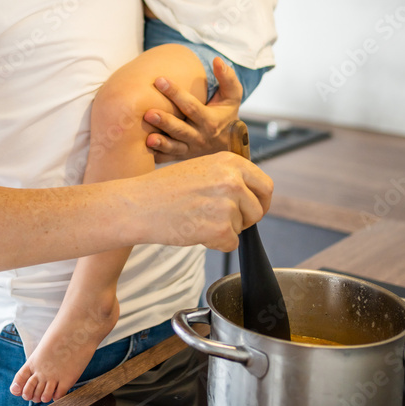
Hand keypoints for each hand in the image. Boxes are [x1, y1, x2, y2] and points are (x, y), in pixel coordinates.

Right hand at [131, 151, 271, 251]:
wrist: (139, 204)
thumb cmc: (164, 189)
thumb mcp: (201, 169)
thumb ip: (227, 177)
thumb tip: (250, 194)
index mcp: (229, 162)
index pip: (265, 185)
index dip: (261, 201)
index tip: (255, 209)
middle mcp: (233, 180)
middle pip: (258, 209)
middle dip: (247, 219)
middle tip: (227, 221)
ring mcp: (228, 204)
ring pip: (242, 228)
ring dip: (225, 230)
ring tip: (197, 219)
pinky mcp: (220, 228)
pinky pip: (230, 244)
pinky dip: (215, 243)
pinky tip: (195, 230)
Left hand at [144, 57, 241, 162]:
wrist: (227, 143)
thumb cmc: (226, 114)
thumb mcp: (232, 96)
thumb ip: (227, 78)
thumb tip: (218, 60)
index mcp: (210, 120)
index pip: (191, 106)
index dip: (175, 93)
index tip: (160, 80)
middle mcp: (199, 137)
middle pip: (180, 129)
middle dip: (165, 121)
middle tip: (148, 112)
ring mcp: (190, 150)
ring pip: (174, 147)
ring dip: (161, 143)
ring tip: (147, 138)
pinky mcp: (181, 158)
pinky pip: (168, 159)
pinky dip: (156, 156)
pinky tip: (143, 152)